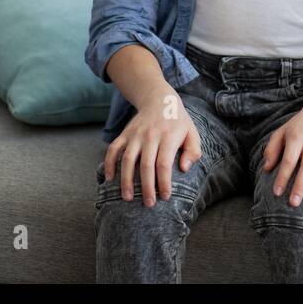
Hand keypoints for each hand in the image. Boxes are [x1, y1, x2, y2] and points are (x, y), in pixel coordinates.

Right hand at [104, 85, 202, 206]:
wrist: (160, 99)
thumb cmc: (178, 122)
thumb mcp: (192, 133)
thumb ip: (193, 151)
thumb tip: (184, 169)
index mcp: (168, 137)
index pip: (164, 164)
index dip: (164, 182)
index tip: (165, 196)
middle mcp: (150, 136)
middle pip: (146, 166)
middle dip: (146, 187)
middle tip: (148, 204)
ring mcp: (135, 135)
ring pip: (127, 160)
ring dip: (126, 180)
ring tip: (127, 197)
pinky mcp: (124, 134)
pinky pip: (113, 149)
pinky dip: (109, 163)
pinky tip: (109, 179)